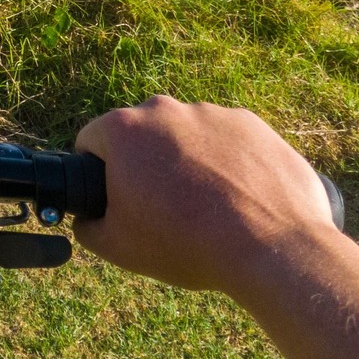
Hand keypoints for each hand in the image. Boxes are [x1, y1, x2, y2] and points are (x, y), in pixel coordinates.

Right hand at [73, 96, 339, 299]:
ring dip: (189, 161)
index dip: (95, 172)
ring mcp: (214, 113)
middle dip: (145, 163)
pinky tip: (238, 198)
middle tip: (162, 207)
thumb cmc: (187, 245)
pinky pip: (228, 141)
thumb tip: (87, 217)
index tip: (114, 198)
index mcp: (124, 130)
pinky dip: (228, 163)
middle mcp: (166, 110)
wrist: (270, 247)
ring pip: (187, 135)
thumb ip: (88, 225)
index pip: (91, 141)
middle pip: (142, 134)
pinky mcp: (253, 124)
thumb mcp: (118, 248)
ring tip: (207, 207)